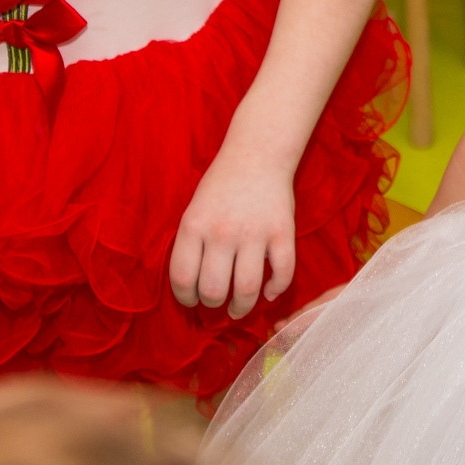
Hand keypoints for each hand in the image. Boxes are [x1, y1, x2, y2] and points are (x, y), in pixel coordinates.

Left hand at [170, 153, 296, 320]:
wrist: (257, 155)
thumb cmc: (220, 186)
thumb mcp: (194, 211)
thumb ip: (190, 246)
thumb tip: (191, 289)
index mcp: (194, 225)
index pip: (182, 278)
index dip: (185, 298)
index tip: (192, 302)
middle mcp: (222, 232)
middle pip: (213, 290)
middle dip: (213, 305)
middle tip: (217, 304)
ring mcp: (254, 233)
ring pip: (247, 289)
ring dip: (242, 307)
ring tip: (238, 309)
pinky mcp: (282, 233)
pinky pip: (282, 274)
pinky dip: (276, 290)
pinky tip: (269, 292)